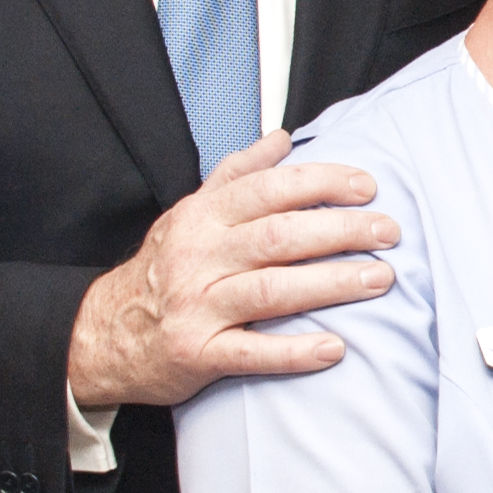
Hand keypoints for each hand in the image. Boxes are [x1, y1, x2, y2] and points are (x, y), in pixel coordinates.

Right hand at [66, 131, 402, 410]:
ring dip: (331, 284)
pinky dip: (294, 352)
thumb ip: (236, 174)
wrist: (105, 333)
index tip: (366, 186)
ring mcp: (198, 306)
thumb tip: (282, 139)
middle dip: (340, 231)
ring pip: (272, 290)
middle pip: (279, 236)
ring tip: (379, 279)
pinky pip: (251, 353)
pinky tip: (334, 348)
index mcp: (202, 217)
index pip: (268, 190)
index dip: (320, 184)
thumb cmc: (162, 270)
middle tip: (388, 231)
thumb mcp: (190, 212)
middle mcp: (199, 257)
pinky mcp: (198, 353)